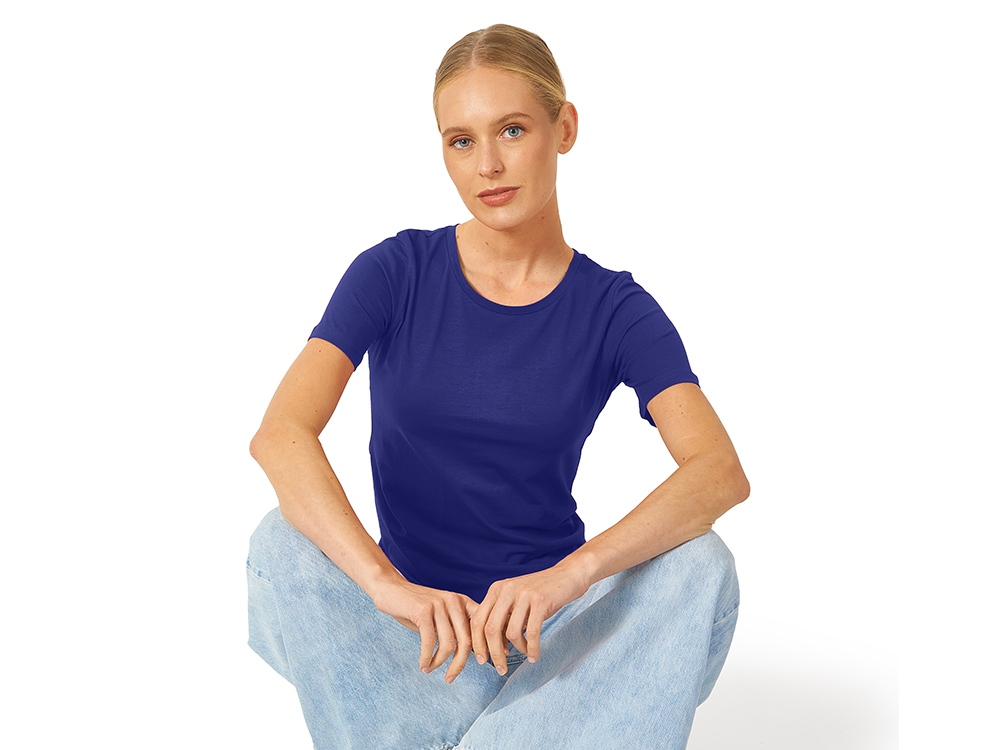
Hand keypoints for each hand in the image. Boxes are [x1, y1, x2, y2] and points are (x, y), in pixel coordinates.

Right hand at [370, 580, 478, 682]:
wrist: (391, 588)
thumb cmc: (416, 607)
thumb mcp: (440, 615)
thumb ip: (454, 629)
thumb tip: (470, 654)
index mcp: (463, 602)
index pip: (481, 628)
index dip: (484, 648)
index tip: (481, 665)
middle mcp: (454, 601)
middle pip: (466, 640)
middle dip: (459, 664)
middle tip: (450, 677)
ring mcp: (439, 605)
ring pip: (449, 644)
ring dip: (439, 662)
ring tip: (430, 669)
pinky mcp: (423, 611)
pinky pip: (430, 642)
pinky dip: (426, 658)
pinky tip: (423, 664)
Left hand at [470, 563, 589, 674]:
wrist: (568, 575)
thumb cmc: (541, 592)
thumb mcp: (516, 599)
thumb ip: (502, 616)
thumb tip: (491, 646)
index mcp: (496, 589)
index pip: (477, 620)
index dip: (477, 643)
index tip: (482, 659)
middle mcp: (506, 590)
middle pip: (490, 629)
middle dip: (494, 653)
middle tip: (501, 669)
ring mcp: (523, 594)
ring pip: (511, 632)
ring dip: (517, 650)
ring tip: (525, 654)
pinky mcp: (541, 601)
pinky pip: (532, 632)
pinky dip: (532, 648)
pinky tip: (534, 656)